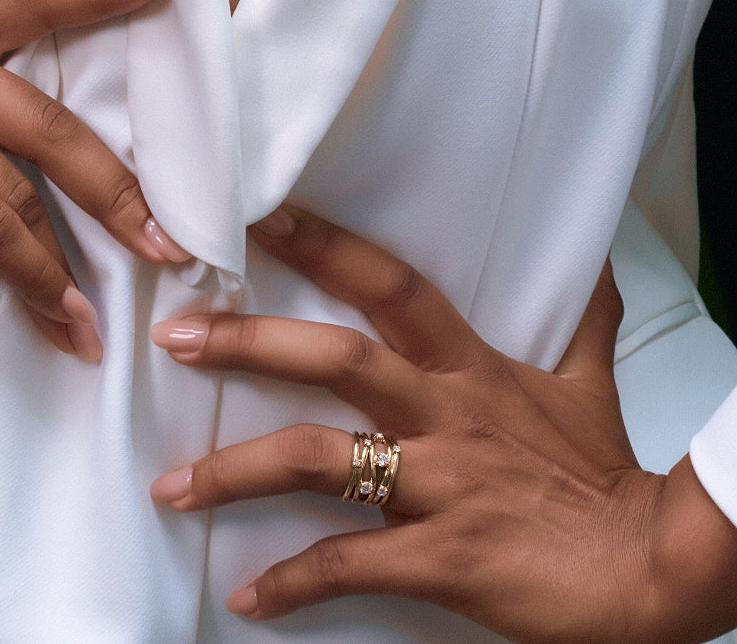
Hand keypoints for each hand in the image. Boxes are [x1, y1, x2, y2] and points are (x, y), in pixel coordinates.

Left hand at [150, 208, 736, 642]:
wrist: (646, 567)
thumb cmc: (602, 473)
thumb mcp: (587, 383)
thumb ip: (578, 319)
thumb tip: (593, 263)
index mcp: (467, 367)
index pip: (389, 286)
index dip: (327, 247)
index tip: (262, 221)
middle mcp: (442, 413)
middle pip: (335, 359)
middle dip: (249, 342)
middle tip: (176, 335)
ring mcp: (437, 484)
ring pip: (317, 461)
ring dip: (236, 472)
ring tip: (172, 486)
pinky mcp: (440, 557)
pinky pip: (347, 565)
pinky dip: (292, 583)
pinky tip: (246, 598)